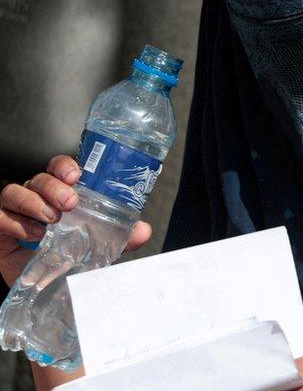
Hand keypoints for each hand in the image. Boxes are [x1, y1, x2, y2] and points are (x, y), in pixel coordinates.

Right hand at [0, 155, 151, 286]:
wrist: (40, 282)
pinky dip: (15, 223)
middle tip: (70, 203)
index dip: (65, 166)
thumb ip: (119, 236)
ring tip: (52, 220)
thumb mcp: (95, 244)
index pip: (59, 168)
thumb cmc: (65, 254)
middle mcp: (36, 196)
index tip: (76, 175)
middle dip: (54, 186)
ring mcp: (14, 210)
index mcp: (60, 193)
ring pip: (14, 192)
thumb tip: (142, 231)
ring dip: (34, 203)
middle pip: (39, 178)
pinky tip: (33, 235)